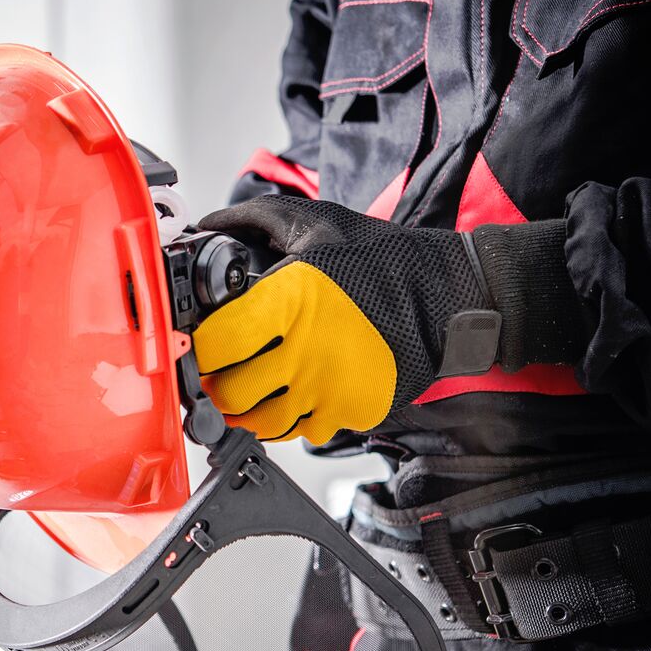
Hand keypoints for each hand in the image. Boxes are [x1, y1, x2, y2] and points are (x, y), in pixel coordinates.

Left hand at [190, 196, 581, 442]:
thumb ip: (255, 218)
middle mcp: (305, 352)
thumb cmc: (384, 260)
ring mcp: (329, 389)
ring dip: (249, 409)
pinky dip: (291, 419)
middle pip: (230, 394)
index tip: (201, 343)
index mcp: (288, 303)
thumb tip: (209, 224)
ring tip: (253, 388)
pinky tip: (294, 394)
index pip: (214, 346)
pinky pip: (301, 432)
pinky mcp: (352, 413)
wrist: (451, 296)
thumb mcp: (318, 222)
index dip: (199, 347)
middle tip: (221, 372)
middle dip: (217, 384)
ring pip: (261, 423)